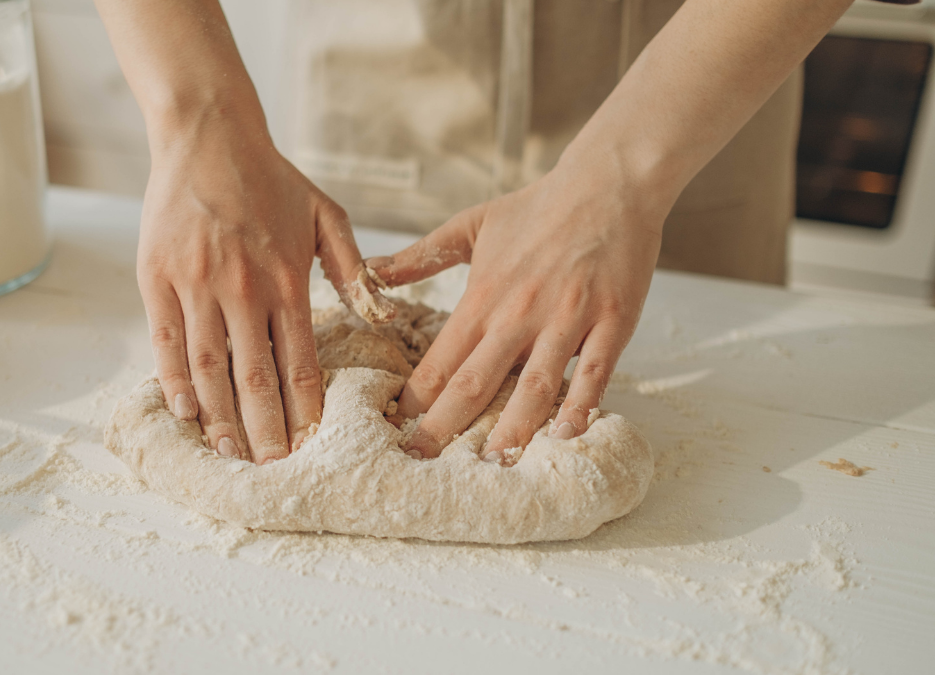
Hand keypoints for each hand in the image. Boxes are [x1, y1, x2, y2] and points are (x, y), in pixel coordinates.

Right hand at [138, 113, 368, 463]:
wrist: (208, 135)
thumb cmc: (272, 178)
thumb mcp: (327, 214)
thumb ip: (354, 268)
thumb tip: (379, 314)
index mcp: (289, 281)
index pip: (300, 364)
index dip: (304, 412)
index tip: (309, 448)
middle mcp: (244, 289)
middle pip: (255, 378)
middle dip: (264, 431)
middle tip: (271, 471)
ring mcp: (197, 285)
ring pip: (209, 368)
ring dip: (219, 417)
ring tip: (228, 455)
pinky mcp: (157, 277)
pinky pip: (165, 341)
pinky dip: (174, 381)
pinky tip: (185, 413)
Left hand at [367, 157, 667, 460]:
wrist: (608, 182)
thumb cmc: (538, 206)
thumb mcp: (470, 225)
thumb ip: (420, 256)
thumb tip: (370, 271)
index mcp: (484, 295)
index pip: (441, 358)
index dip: (416, 396)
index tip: (397, 426)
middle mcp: (520, 312)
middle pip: (477, 381)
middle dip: (446, 425)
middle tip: (423, 460)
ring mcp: (568, 318)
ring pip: (536, 385)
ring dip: (513, 428)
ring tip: (493, 464)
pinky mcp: (612, 321)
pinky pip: (595, 372)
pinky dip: (580, 405)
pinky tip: (566, 435)